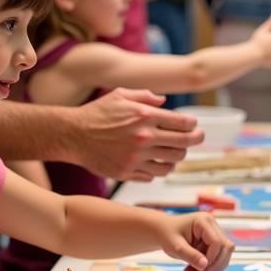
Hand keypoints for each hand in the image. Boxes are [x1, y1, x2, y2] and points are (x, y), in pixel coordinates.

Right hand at [72, 89, 202, 180]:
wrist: (73, 135)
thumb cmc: (97, 113)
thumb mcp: (121, 95)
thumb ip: (146, 96)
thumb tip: (164, 102)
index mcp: (145, 116)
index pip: (183, 123)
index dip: (193, 124)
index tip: (193, 125)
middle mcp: (143, 138)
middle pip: (184, 144)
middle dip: (195, 140)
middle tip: (197, 138)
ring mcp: (136, 157)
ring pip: (172, 163)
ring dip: (178, 157)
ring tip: (175, 151)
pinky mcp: (127, 172)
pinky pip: (154, 175)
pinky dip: (159, 169)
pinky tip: (157, 162)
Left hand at [156, 211, 233, 270]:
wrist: (163, 231)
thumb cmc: (167, 235)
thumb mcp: (175, 247)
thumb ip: (190, 255)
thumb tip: (205, 266)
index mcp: (203, 221)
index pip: (216, 242)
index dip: (211, 258)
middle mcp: (212, 225)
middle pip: (225, 247)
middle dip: (214, 265)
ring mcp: (214, 232)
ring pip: (224, 252)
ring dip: (213, 267)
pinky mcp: (213, 240)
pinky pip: (218, 255)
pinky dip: (209, 265)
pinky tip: (196, 270)